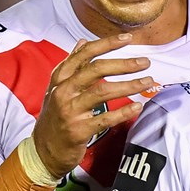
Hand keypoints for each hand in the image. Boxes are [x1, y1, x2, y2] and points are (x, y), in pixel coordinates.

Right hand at [31, 34, 154, 177]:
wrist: (42, 152)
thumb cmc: (54, 118)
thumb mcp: (57, 88)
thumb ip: (70, 65)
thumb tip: (82, 42)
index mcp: (60, 79)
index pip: (84, 54)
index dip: (107, 44)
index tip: (127, 38)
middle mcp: (64, 91)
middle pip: (96, 69)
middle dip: (123, 64)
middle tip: (145, 62)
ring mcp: (70, 111)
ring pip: (103, 91)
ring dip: (129, 85)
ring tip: (147, 81)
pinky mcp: (79, 130)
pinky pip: (105, 118)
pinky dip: (123, 112)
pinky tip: (137, 106)